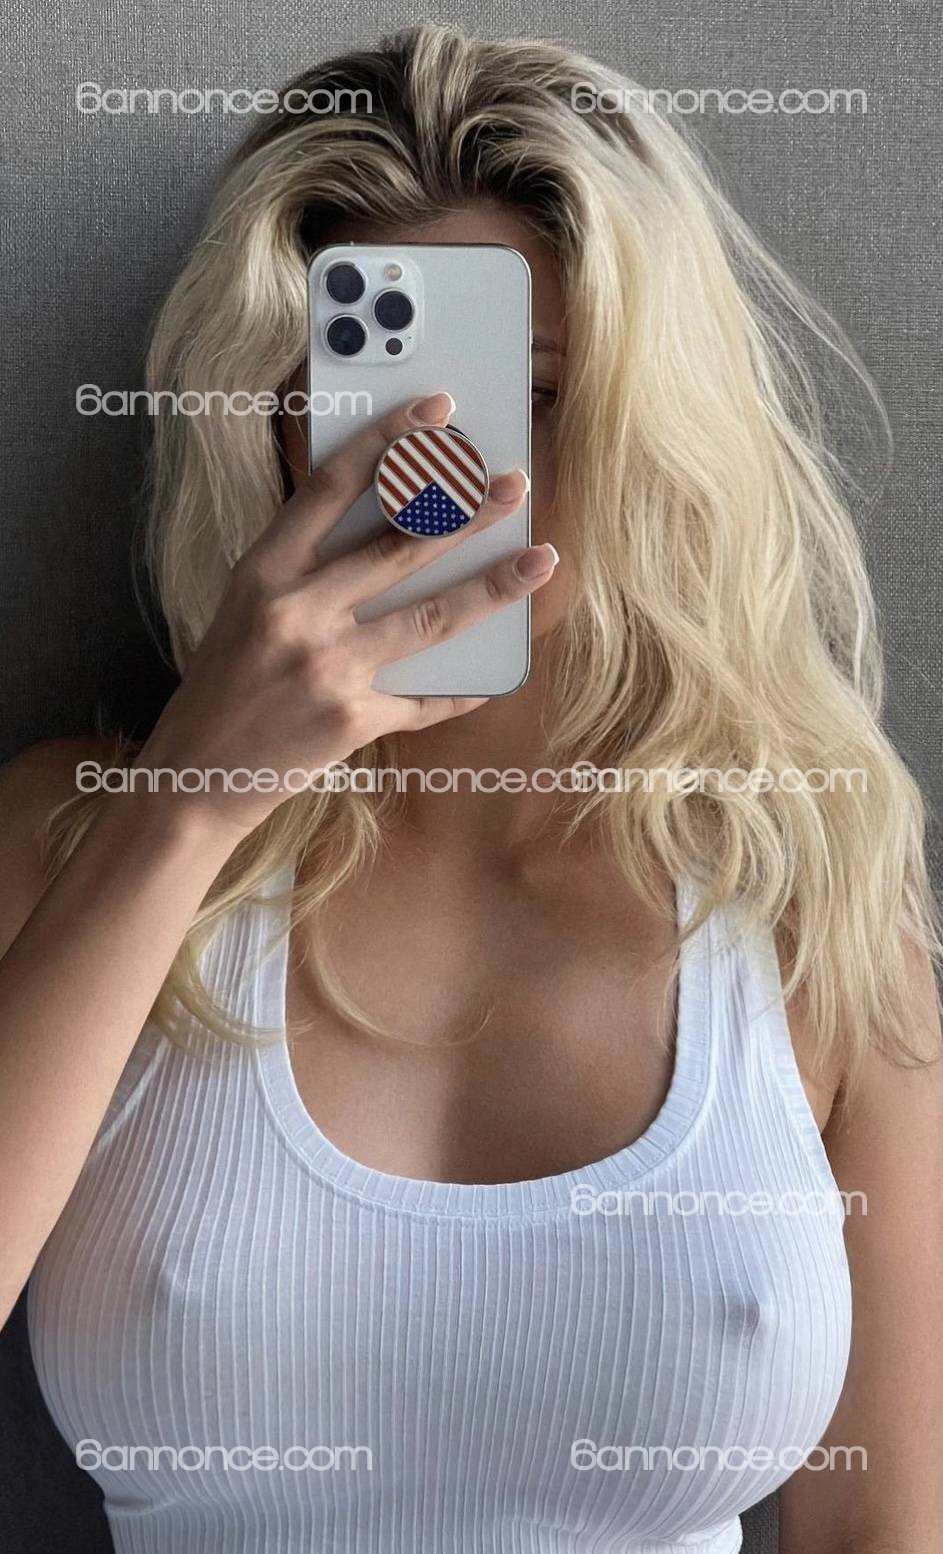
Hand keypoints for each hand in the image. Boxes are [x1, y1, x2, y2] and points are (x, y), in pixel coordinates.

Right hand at [134, 391, 557, 841]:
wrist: (196, 776)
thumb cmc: (224, 681)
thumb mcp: (245, 605)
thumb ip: (304, 564)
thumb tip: (390, 521)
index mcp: (263, 572)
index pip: (331, 485)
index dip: (388, 440)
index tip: (435, 411)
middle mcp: (297, 614)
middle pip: (398, 547)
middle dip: (466, 510)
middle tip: (514, 484)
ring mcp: (329, 669)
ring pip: (431, 616)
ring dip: (494, 586)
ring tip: (540, 559)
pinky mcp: (353, 720)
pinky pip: (425, 699)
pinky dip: (465, 688)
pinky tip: (502, 672)